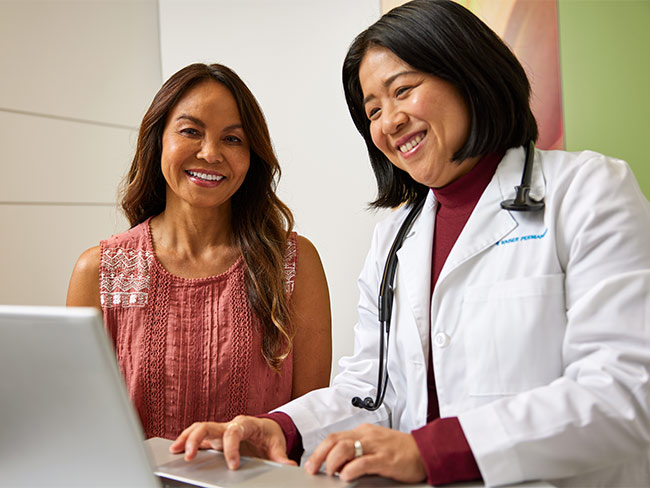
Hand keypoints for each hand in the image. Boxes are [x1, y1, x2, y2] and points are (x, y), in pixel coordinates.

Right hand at [169, 415, 296, 469]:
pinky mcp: (214, 439)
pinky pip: (198, 436)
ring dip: (186, 438)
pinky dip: (186, 441)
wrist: (267, 428)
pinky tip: (175, 450)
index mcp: (246, 424)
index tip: (232, 465)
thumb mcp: (277, 445)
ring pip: (199, 428)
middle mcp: (229, 425)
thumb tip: (289, 465)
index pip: (234, 432)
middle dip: (197, 439)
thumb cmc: (270, 435)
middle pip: (209, 426)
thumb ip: (280, 456)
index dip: (231, 448)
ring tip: (175, 451)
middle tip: (190, 456)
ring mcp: (220, 431)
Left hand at [304, 423, 426, 482]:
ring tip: (330, 473)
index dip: (319, 450)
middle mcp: (367, 436)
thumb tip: (337, 463)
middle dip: (319, 455)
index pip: (334, 437)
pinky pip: (364, 462)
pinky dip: (351, 469)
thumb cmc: (400, 450)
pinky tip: (346, 476)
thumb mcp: (375, 445)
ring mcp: (376, 446)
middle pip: (335, 440)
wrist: (425, 451)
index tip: (311, 463)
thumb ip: (358, 450)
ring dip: (333, 461)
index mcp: (363, 432)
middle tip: (313, 469)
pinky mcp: (386, 459)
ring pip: (346, 448)